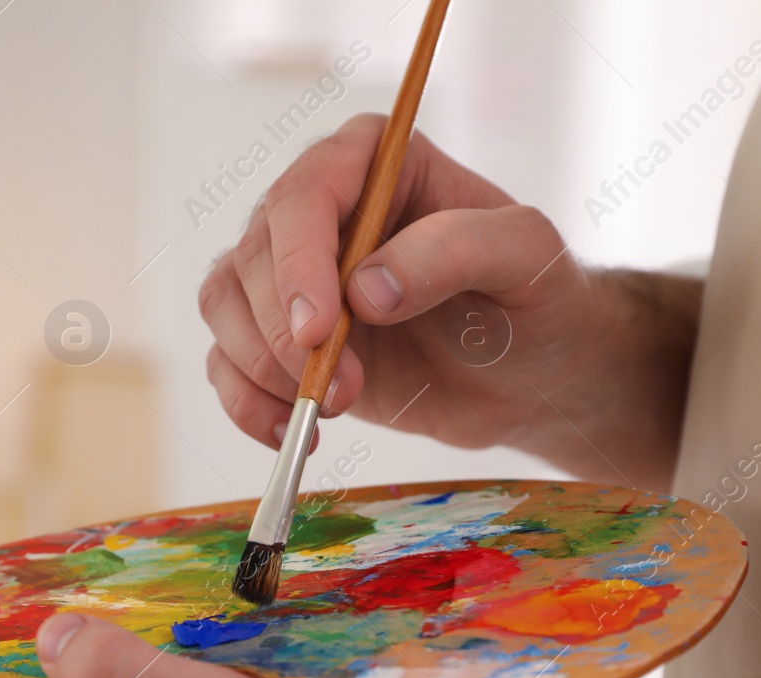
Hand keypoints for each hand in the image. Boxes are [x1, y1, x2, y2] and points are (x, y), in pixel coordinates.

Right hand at [200, 113, 699, 485]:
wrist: (532, 376)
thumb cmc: (536, 300)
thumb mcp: (526, 257)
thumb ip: (457, 250)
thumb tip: (367, 287)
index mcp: (376, 161)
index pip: (305, 193)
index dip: (298, 261)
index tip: (320, 329)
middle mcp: (320, 208)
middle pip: (254, 256)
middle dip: (285, 335)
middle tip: (344, 390)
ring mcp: (293, 275)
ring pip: (224, 306)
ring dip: (263, 368)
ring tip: (332, 409)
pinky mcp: (280, 338)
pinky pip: (226, 363)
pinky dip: (247, 404)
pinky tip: (294, 432)